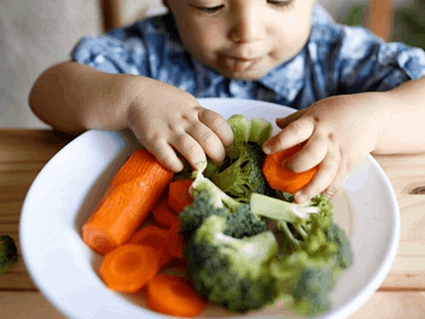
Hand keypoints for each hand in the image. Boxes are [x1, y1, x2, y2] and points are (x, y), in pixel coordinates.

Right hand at [127, 80, 232, 171]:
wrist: (136, 96)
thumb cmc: (165, 102)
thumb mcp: (187, 103)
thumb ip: (201, 118)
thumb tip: (219, 137)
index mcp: (196, 110)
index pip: (219, 123)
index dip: (228, 139)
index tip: (227, 147)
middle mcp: (185, 120)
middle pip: (209, 140)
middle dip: (218, 155)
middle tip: (217, 162)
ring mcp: (169, 130)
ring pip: (192, 151)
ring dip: (200, 163)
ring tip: (201, 168)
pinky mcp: (153, 140)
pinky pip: (168, 158)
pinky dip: (176, 166)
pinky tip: (178, 166)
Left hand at [263, 93, 384, 202]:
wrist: (373, 117)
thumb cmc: (340, 112)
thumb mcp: (317, 109)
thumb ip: (297, 118)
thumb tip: (277, 123)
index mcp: (314, 122)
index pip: (295, 131)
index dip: (279, 141)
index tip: (266, 149)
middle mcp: (326, 139)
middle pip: (311, 154)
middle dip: (295, 164)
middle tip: (283, 167)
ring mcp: (337, 154)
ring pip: (325, 173)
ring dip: (311, 188)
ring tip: (296, 199)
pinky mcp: (347, 165)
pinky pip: (337, 182)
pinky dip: (327, 194)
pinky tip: (316, 202)